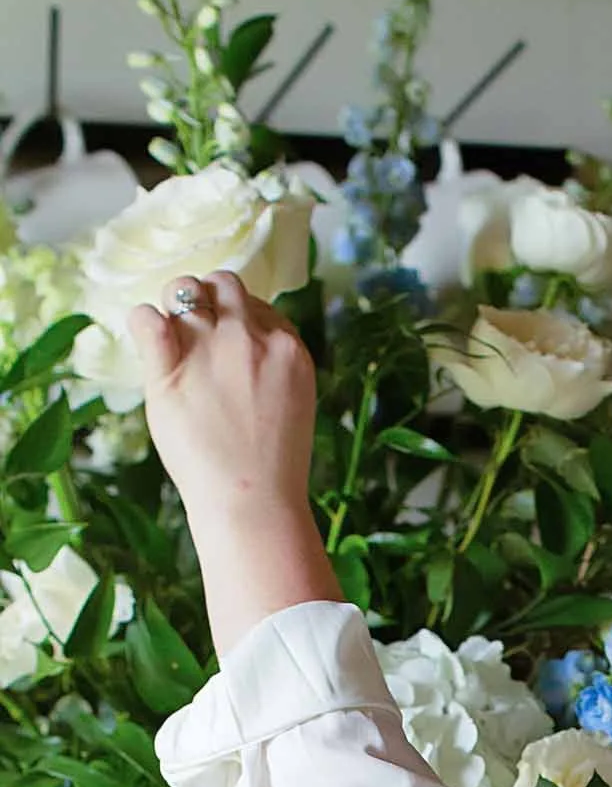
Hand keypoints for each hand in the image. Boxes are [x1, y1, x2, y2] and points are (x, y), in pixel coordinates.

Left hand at [127, 270, 341, 655]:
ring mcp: (208, 350)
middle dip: (208, 299)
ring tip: (172, 337)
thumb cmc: (273, 468)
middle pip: (223, 283)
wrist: (252, 502)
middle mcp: (248, 338)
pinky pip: (145, 317)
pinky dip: (143, 323)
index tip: (230, 345)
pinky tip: (149, 343)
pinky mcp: (168, 370)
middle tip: (198, 333)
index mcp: (288, 348)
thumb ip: (273, 367)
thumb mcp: (294, 403)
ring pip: (183, 288)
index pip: (258, 303)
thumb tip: (248, 348)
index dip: (239, 318)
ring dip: (175, 305)